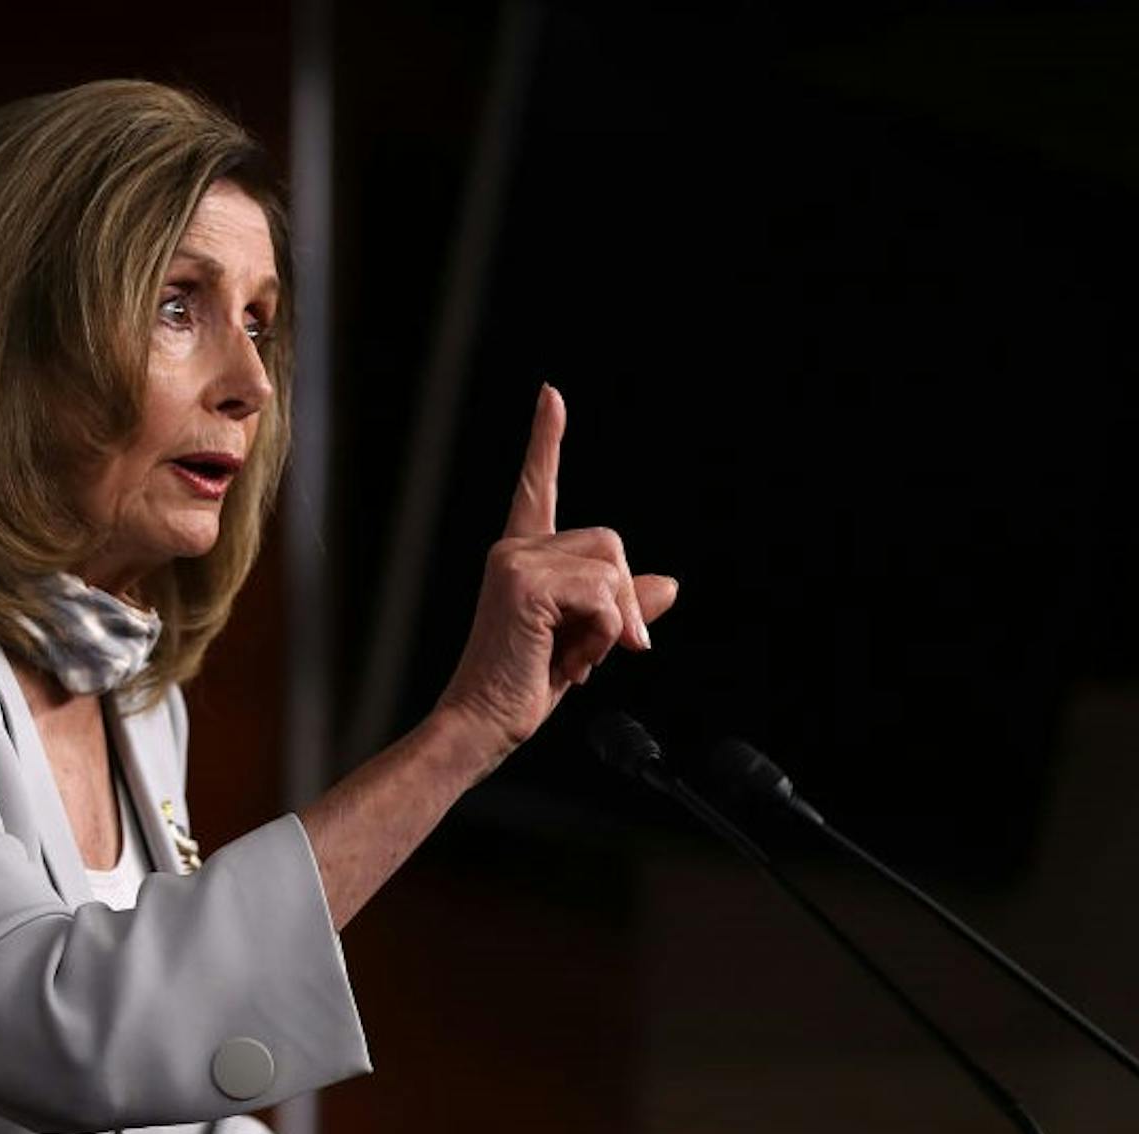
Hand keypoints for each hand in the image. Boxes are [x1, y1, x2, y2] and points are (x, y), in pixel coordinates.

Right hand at [438, 383, 678, 754]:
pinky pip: (602, 593)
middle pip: (609, 542)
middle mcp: (513, 550)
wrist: (480, 723)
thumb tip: (669, 584)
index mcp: (522, 559)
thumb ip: (621, 609)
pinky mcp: (523, 582)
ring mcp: (515, 562)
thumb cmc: (521, 688)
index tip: (551, 394)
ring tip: (580, 660)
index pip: (535, 488)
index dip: (545, 439)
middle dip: (624, 600)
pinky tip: (574, 661)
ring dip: (615, 623)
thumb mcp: (585, 643)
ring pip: (610, 568)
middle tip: (610, 651)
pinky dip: (605, 632)